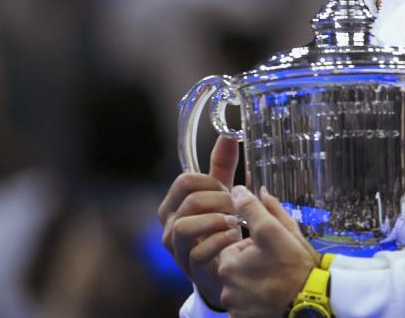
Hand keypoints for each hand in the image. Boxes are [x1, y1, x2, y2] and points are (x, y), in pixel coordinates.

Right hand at [157, 136, 240, 308]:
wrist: (222, 269)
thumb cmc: (218, 228)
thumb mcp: (219, 195)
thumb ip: (222, 166)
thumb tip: (228, 134)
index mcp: (172, 205)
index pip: (185, 181)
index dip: (211, 182)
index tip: (226, 189)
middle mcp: (169, 226)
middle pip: (190, 200)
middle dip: (219, 200)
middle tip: (235, 207)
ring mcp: (177, 249)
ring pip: (187, 226)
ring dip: (217, 220)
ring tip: (235, 222)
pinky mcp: (190, 268)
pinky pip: (199, 251)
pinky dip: (221, 241)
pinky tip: (235, 237)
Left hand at [218, 185, 319, 317]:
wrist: (313, 305)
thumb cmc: (296, 267)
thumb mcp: (276, 231)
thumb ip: (255, 209)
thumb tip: (239, 189)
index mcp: (228, 264)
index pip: (236, 248)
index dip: (255, 246)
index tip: (273, 252)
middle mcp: (226, 288)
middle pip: (237, 269)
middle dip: (253, 266)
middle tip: (277, 268)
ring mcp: (235, 307)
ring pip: (242, 289)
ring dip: (255, 285)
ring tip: (277, 284)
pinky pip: (246, 307)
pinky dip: (257, 303)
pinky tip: (274, 299)